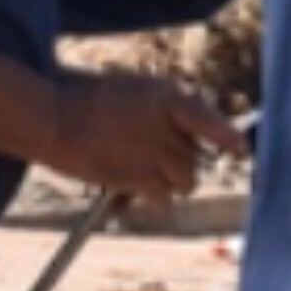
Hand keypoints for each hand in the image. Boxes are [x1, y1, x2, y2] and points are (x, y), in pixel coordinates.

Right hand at [49, 69, 244, 200]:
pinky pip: (164, 198)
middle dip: (179, 162)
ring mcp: (157, 151)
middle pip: (194, 155)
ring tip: (140, 174)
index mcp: (165, 94)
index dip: (226, 136)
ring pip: (186, 179)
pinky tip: (136, 196)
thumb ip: (156, 112)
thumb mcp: (125, 90)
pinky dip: (155, 200)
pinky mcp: (142, 178)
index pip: (207, 119)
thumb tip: (178, 137)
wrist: (48, 116)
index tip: (242, 148)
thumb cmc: (75, 98)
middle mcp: (168, 123)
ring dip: (170, 182)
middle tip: (150, 160)